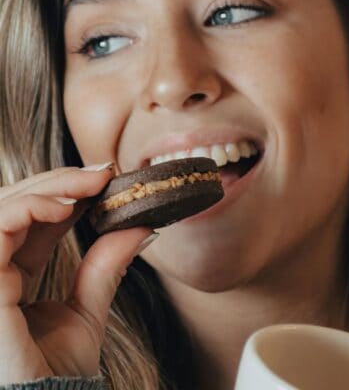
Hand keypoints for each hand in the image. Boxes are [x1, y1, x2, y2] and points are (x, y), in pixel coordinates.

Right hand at [0, 165, 151, 383]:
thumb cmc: (58, 374)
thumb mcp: (87, 310)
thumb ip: (105, 267)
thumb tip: (141, 229)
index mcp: (9, 275)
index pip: (30, 220)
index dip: (62, 194)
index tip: (102, 179)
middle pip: (14, 205)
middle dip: (58, 182)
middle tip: (102, 173)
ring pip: (3, 207)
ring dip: (49, 187)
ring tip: (91, 185)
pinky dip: (31, 207)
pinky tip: (68, 206)